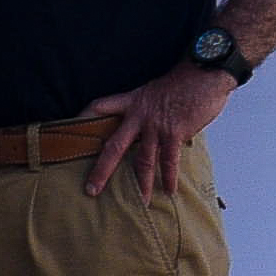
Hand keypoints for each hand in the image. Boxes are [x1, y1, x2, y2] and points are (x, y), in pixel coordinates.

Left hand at [78, 64, 238, 202]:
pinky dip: (169, 177)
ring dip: (141, 184)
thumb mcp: (158, 89)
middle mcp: (139, 115)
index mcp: (133, 101)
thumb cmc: (186, 79)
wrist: (204, 72)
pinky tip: (169, 190)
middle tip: (92, 190)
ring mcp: (156, 126)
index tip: (70, 127)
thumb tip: (152, 127)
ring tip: (139, 203)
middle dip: (102, 170)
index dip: (84, 116)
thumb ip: (151, 110)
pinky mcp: (175, 132)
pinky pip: (169, 160)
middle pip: (113, 146)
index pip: (100, 106)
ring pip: (142, 161)